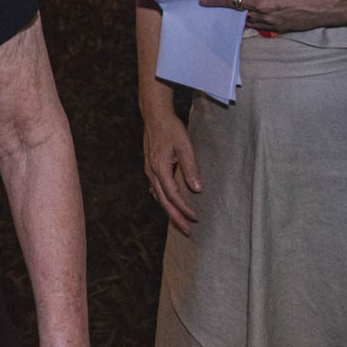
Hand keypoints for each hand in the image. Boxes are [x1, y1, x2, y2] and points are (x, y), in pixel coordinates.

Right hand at [142, 107, 199, 233]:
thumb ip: (191, 168)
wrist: (154, 115)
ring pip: (159, 196)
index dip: (184, 208)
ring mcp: (149, 170)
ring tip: (180, 221)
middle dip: (175, 217)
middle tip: (187, 231)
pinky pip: (158, 189)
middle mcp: (152, 172)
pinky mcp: (151, 167)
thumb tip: (197, 189)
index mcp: (159, 168)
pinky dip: (166, 200)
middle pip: (163, 200)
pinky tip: (172, 203)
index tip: (196, 217)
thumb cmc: (171, 129)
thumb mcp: (185, 146)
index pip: (172, 195)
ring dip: (170, 210)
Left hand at [197, 0, 346, 32]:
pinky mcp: (277, 27)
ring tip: (221, 9)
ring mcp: (269, 18)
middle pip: (233, 3)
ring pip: (244, 16)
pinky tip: (242, 18)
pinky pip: (256, 25)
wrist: (332, 2)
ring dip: (234, 12)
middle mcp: (263, 5)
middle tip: (203, 1)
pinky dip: (248, 21)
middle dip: (217, 1)